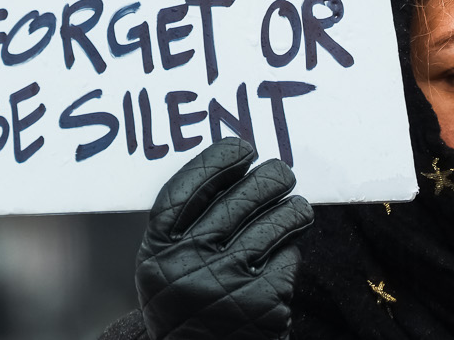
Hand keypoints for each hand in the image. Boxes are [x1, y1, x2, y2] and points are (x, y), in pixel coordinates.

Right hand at [136, 138, 312, 339]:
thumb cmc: (187, 305)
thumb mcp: (165, 267)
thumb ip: (184, 226)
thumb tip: (230, 165)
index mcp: (157, 253)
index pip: (187, 189)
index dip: (218, 161)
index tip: (243, 148)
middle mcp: (189, 267)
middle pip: (238, 199)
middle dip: (270, 178)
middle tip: (281, 174)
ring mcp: (228, 285)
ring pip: (275, 222)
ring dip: (293, 210)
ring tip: (296, 209)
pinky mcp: (265, 303)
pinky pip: (289, 256)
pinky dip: (290, 252)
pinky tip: (283, 256)